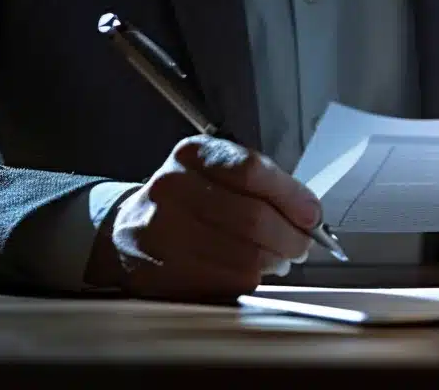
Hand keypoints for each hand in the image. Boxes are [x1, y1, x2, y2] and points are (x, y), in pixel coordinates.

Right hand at [85, 136, 321, 301]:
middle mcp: (171, 188)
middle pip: (252, 217)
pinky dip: (248, 280)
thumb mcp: (217, 175)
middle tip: (301, 245)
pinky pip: (225, 283)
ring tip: (277, 259)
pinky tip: (248, 272)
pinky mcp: (160, 273)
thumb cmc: (188, 202)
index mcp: (192, 155)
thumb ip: (262, 186)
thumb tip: (309, 217)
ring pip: (242, 256)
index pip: (251, 171)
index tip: (312, 215)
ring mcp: (160, 233)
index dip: (291, 196)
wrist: (126, 233)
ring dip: (272, 261)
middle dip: (290, 236)